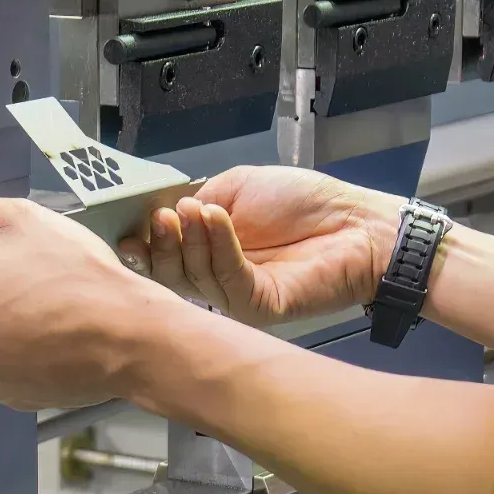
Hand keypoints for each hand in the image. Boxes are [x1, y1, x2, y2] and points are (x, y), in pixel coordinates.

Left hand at [0, 175, 165, 409]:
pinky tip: (65, 341)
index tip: (24, 267)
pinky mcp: (21, 403)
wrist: (129, 336)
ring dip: (16, 334)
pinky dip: (36, 359)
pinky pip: (19, 374)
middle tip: (44, 288)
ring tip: (58, 314)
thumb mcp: (19, 222)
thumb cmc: (73, 275)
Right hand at [118, 166, 402, 325]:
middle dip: (163, 242)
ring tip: (194, 211)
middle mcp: (220, 276)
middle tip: (163, 216)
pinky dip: (218, 247)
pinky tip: (218, 220)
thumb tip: (166, 211)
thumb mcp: (239, 187)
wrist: (356, 224)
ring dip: (190, 239)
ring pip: (194, 278)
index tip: (136, 224)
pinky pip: (227, 280)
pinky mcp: (258, 306)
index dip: (149, 241)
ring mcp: (238, 295)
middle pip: (172, 272)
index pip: (169, 253)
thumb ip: (201, 200)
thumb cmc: (307, 203)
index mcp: (213, 248)